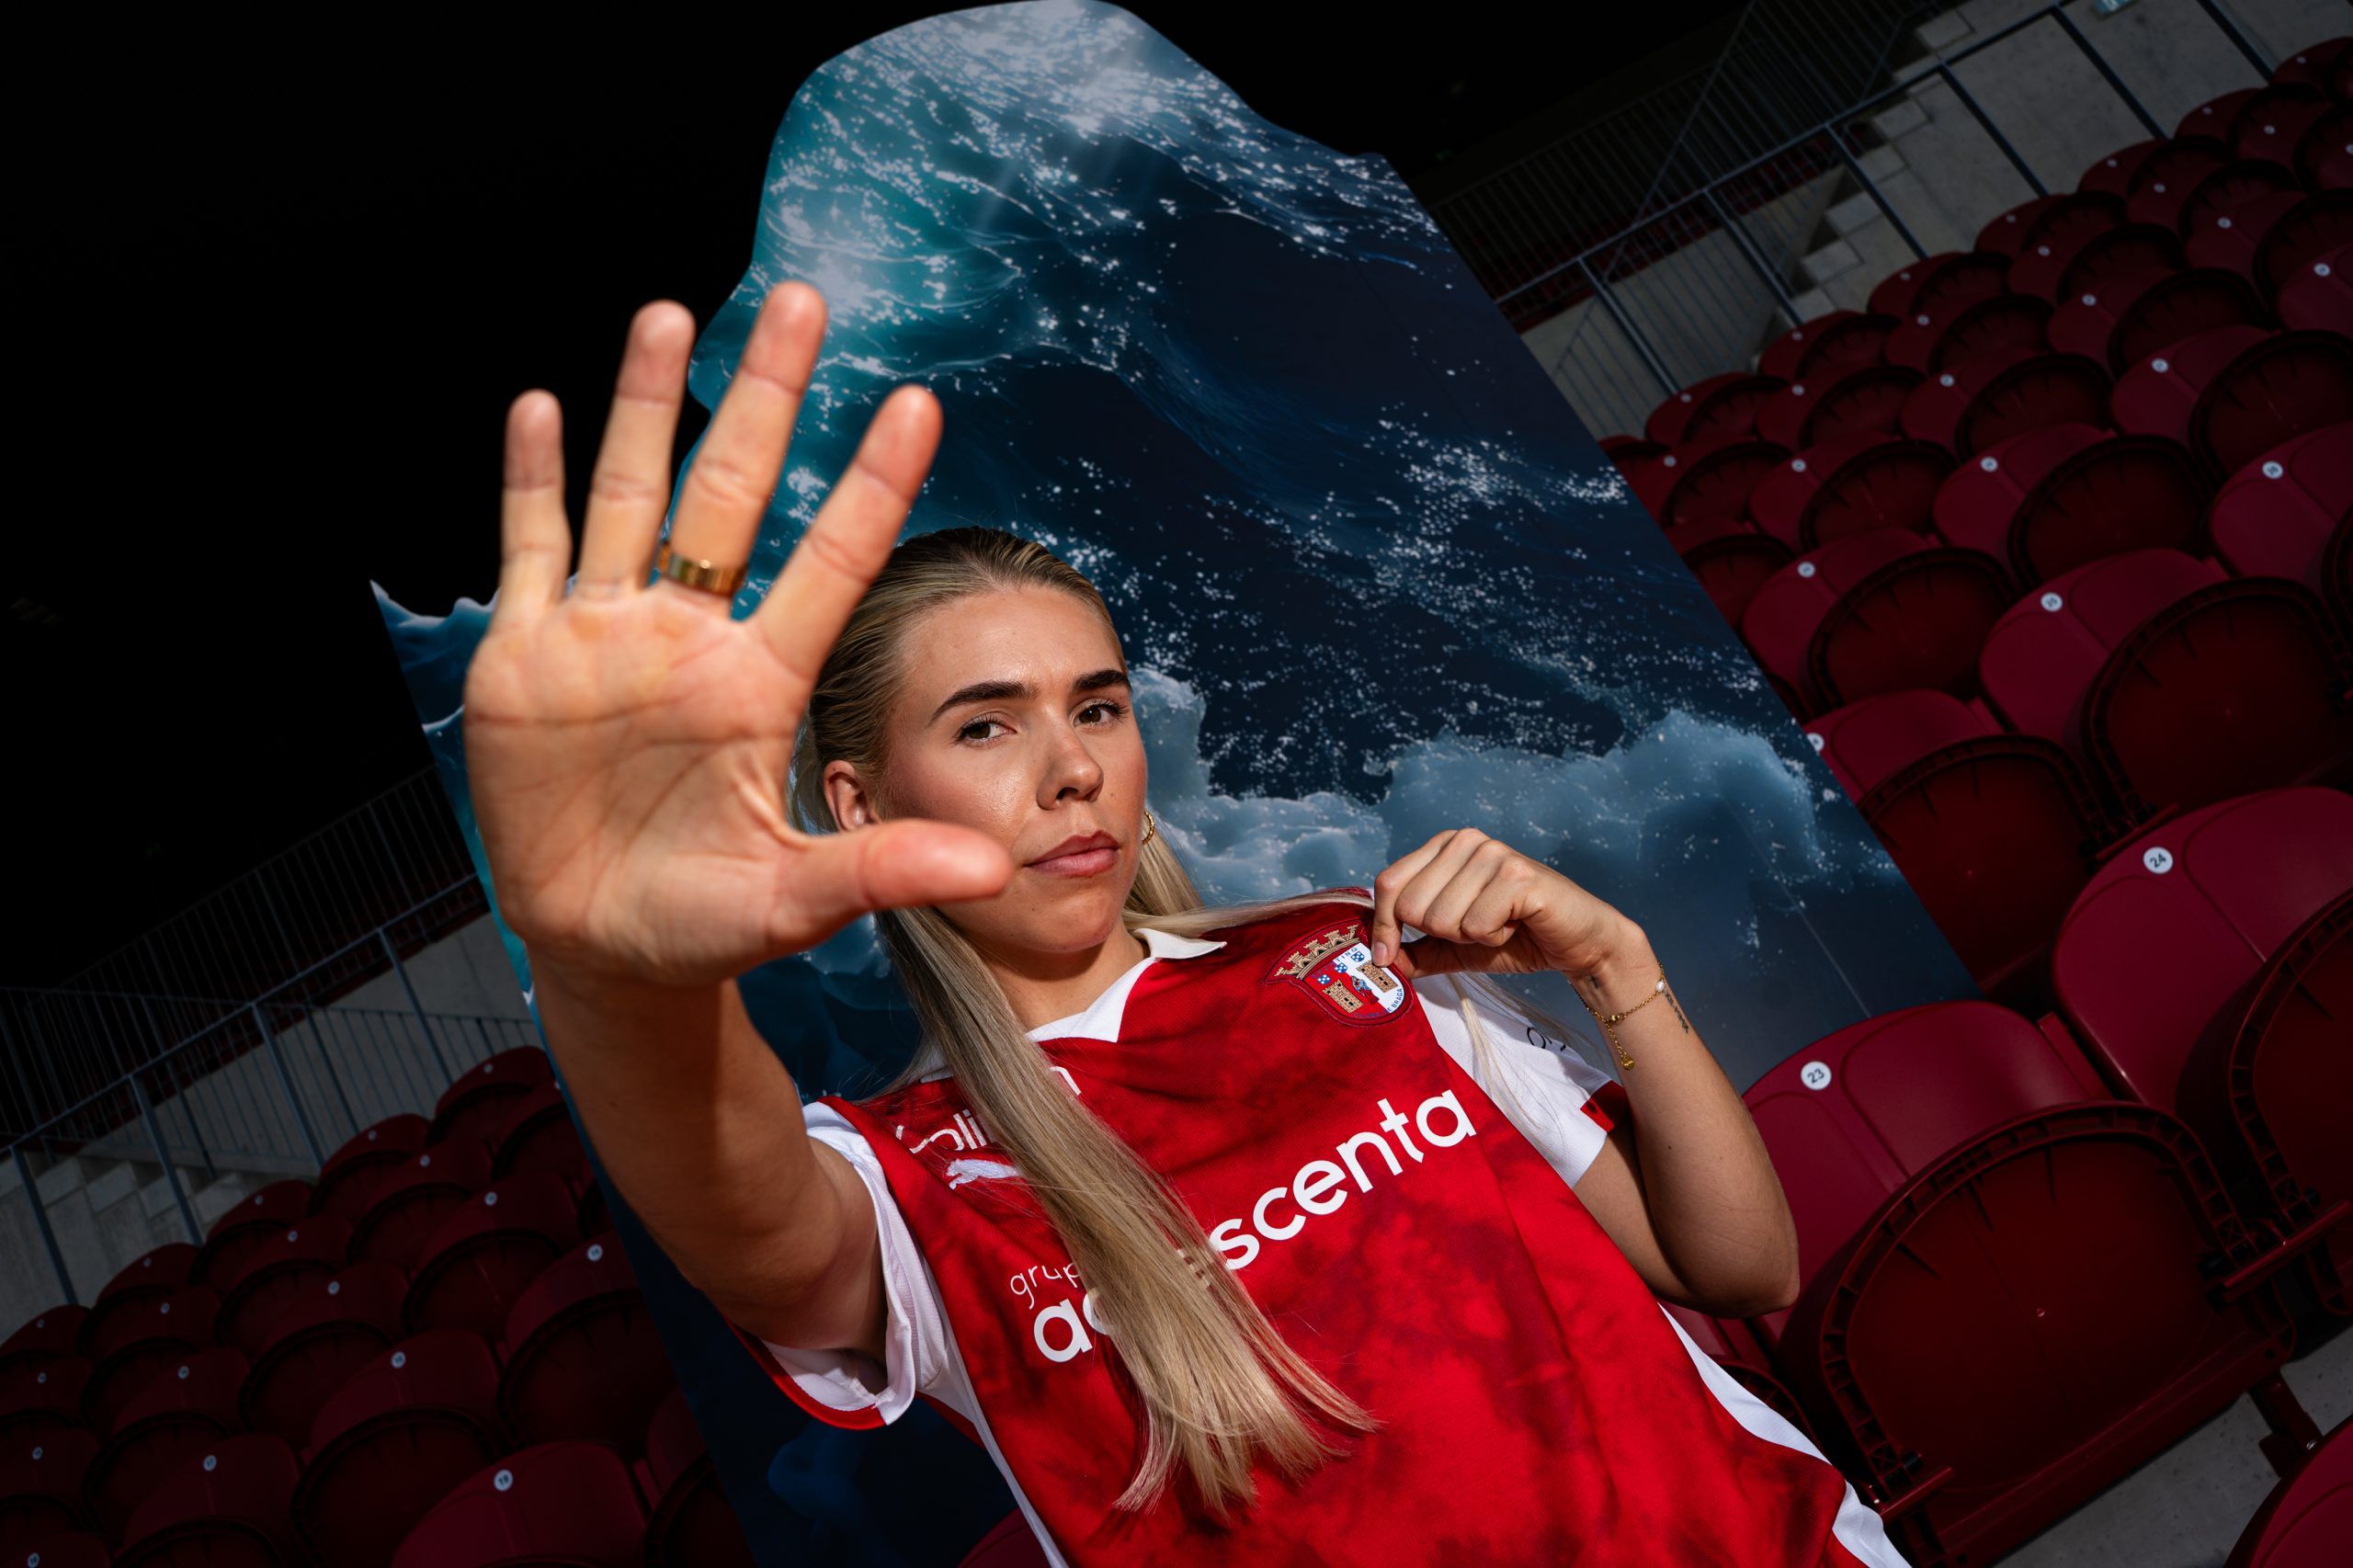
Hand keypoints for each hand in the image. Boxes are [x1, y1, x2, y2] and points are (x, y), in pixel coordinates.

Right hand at [463, 285, 1014, 991]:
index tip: (919, 403)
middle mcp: (692, 639)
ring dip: (646, 406)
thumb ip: (882, 871)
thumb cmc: (703, 922)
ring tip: (674, 314)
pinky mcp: (529, 656)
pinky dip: (533, 482)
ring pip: (633, 495)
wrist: (599, 946)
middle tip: (803, 300)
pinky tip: (541, 407)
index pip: (831, 560)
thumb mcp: (794, 899)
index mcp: (761, 682)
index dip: (870, 484)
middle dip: (765, 398)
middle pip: (732, 492)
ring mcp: (608, 637)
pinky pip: (534, 550)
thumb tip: (994, 872)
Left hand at [1364, 827, 1633, 981]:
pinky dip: (1493, 938)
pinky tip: (1516, 923)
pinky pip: (1474, 926)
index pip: (1389, 883)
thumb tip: (1379, 962)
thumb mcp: (1455, 947)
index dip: (1383, 926)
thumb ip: (1417, 951)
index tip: (1386, 958)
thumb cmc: (1517, 937)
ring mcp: (1492, 853)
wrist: (1578, 942)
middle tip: (1478, 927)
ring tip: (1501, 923)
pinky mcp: (1516, 875)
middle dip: (1441, 934)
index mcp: (1444, 846)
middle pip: (1410, 906)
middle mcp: (1465, 840)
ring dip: (1470, 937)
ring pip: (1440, 919)